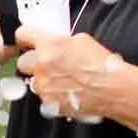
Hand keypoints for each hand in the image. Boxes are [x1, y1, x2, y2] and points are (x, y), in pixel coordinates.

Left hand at [12, 28, 129, 120]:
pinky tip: (67, 91)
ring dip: (44, 79)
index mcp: (50, 45)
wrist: (114, 89)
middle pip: (23, 62)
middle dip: (34, 62)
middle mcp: (42, 65)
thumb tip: (55, 43)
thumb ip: (62, 41)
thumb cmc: (103, 66)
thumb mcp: (82, 41)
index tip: (26, 40)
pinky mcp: (48, 102)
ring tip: (63, 80)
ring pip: (33, 80)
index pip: (23, 35)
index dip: (25, 37)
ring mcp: (44, 85)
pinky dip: (52, 93)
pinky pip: (44, 95)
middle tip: (48, 63)